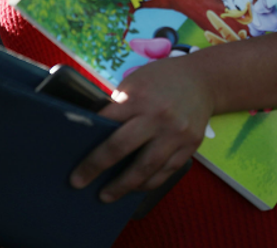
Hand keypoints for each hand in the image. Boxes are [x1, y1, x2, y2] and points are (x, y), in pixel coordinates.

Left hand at [71, 56, 214, 202]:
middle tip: (78, 182)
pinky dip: (148, 183)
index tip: (73, 158)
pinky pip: (166, 171)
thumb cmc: (161, 80)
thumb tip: (95, 136)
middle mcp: (159, 117)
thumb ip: (119, 107)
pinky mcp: (190, 146)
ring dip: (124, 186)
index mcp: (140, 97)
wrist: (203, 80)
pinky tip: (135, 188)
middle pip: (121, 148)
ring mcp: (177, 134)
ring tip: (107, 196)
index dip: (88, 142)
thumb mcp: (135, 83)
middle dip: (96, 167)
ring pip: (146, 168)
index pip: (106, 123)